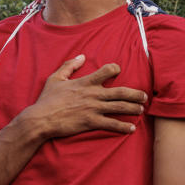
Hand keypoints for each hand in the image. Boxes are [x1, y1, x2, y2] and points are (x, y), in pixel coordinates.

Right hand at [18, 55, 147, 139]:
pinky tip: (132, 128)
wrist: (40, 119)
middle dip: (135, 94)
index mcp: (86, 82)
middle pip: (120, 92)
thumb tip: (81, 56)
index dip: (115, 69)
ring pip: (119, 107)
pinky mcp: (91, 122)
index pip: (107, 70)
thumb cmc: (47, 100)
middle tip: (144, 96)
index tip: (120, 71)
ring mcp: (93, 108)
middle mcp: (93, 94)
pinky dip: (123, 126)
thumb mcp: (55, 78)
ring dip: (133, 108)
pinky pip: (111, 124)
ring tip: (141, 109)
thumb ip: (69, 66)